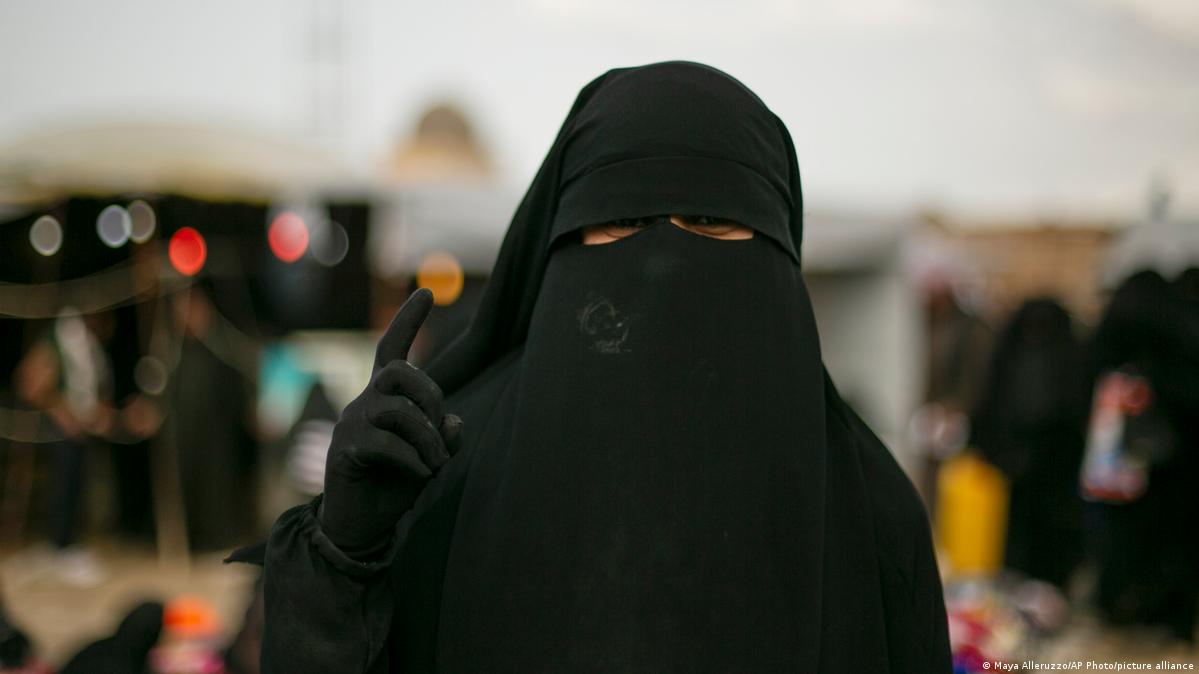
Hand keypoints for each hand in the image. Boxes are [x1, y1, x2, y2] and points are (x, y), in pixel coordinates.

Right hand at [319, 288, 461, 555]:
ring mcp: (350, 425)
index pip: (392, 351)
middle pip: (398, 372)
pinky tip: (420, 475)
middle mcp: (364, 404)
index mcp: (384, 400)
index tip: (427, 293)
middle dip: (429, 395)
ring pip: (397, 410)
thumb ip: (443, 437)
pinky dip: (412, 461)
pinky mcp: (344, 450)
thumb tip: (454, 420)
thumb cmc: (393, 487)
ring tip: (434, 466)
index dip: (407, 321)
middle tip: (439, 433)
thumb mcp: (429, 459)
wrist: (359, 527)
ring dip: (427, 439)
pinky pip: (386, 444)